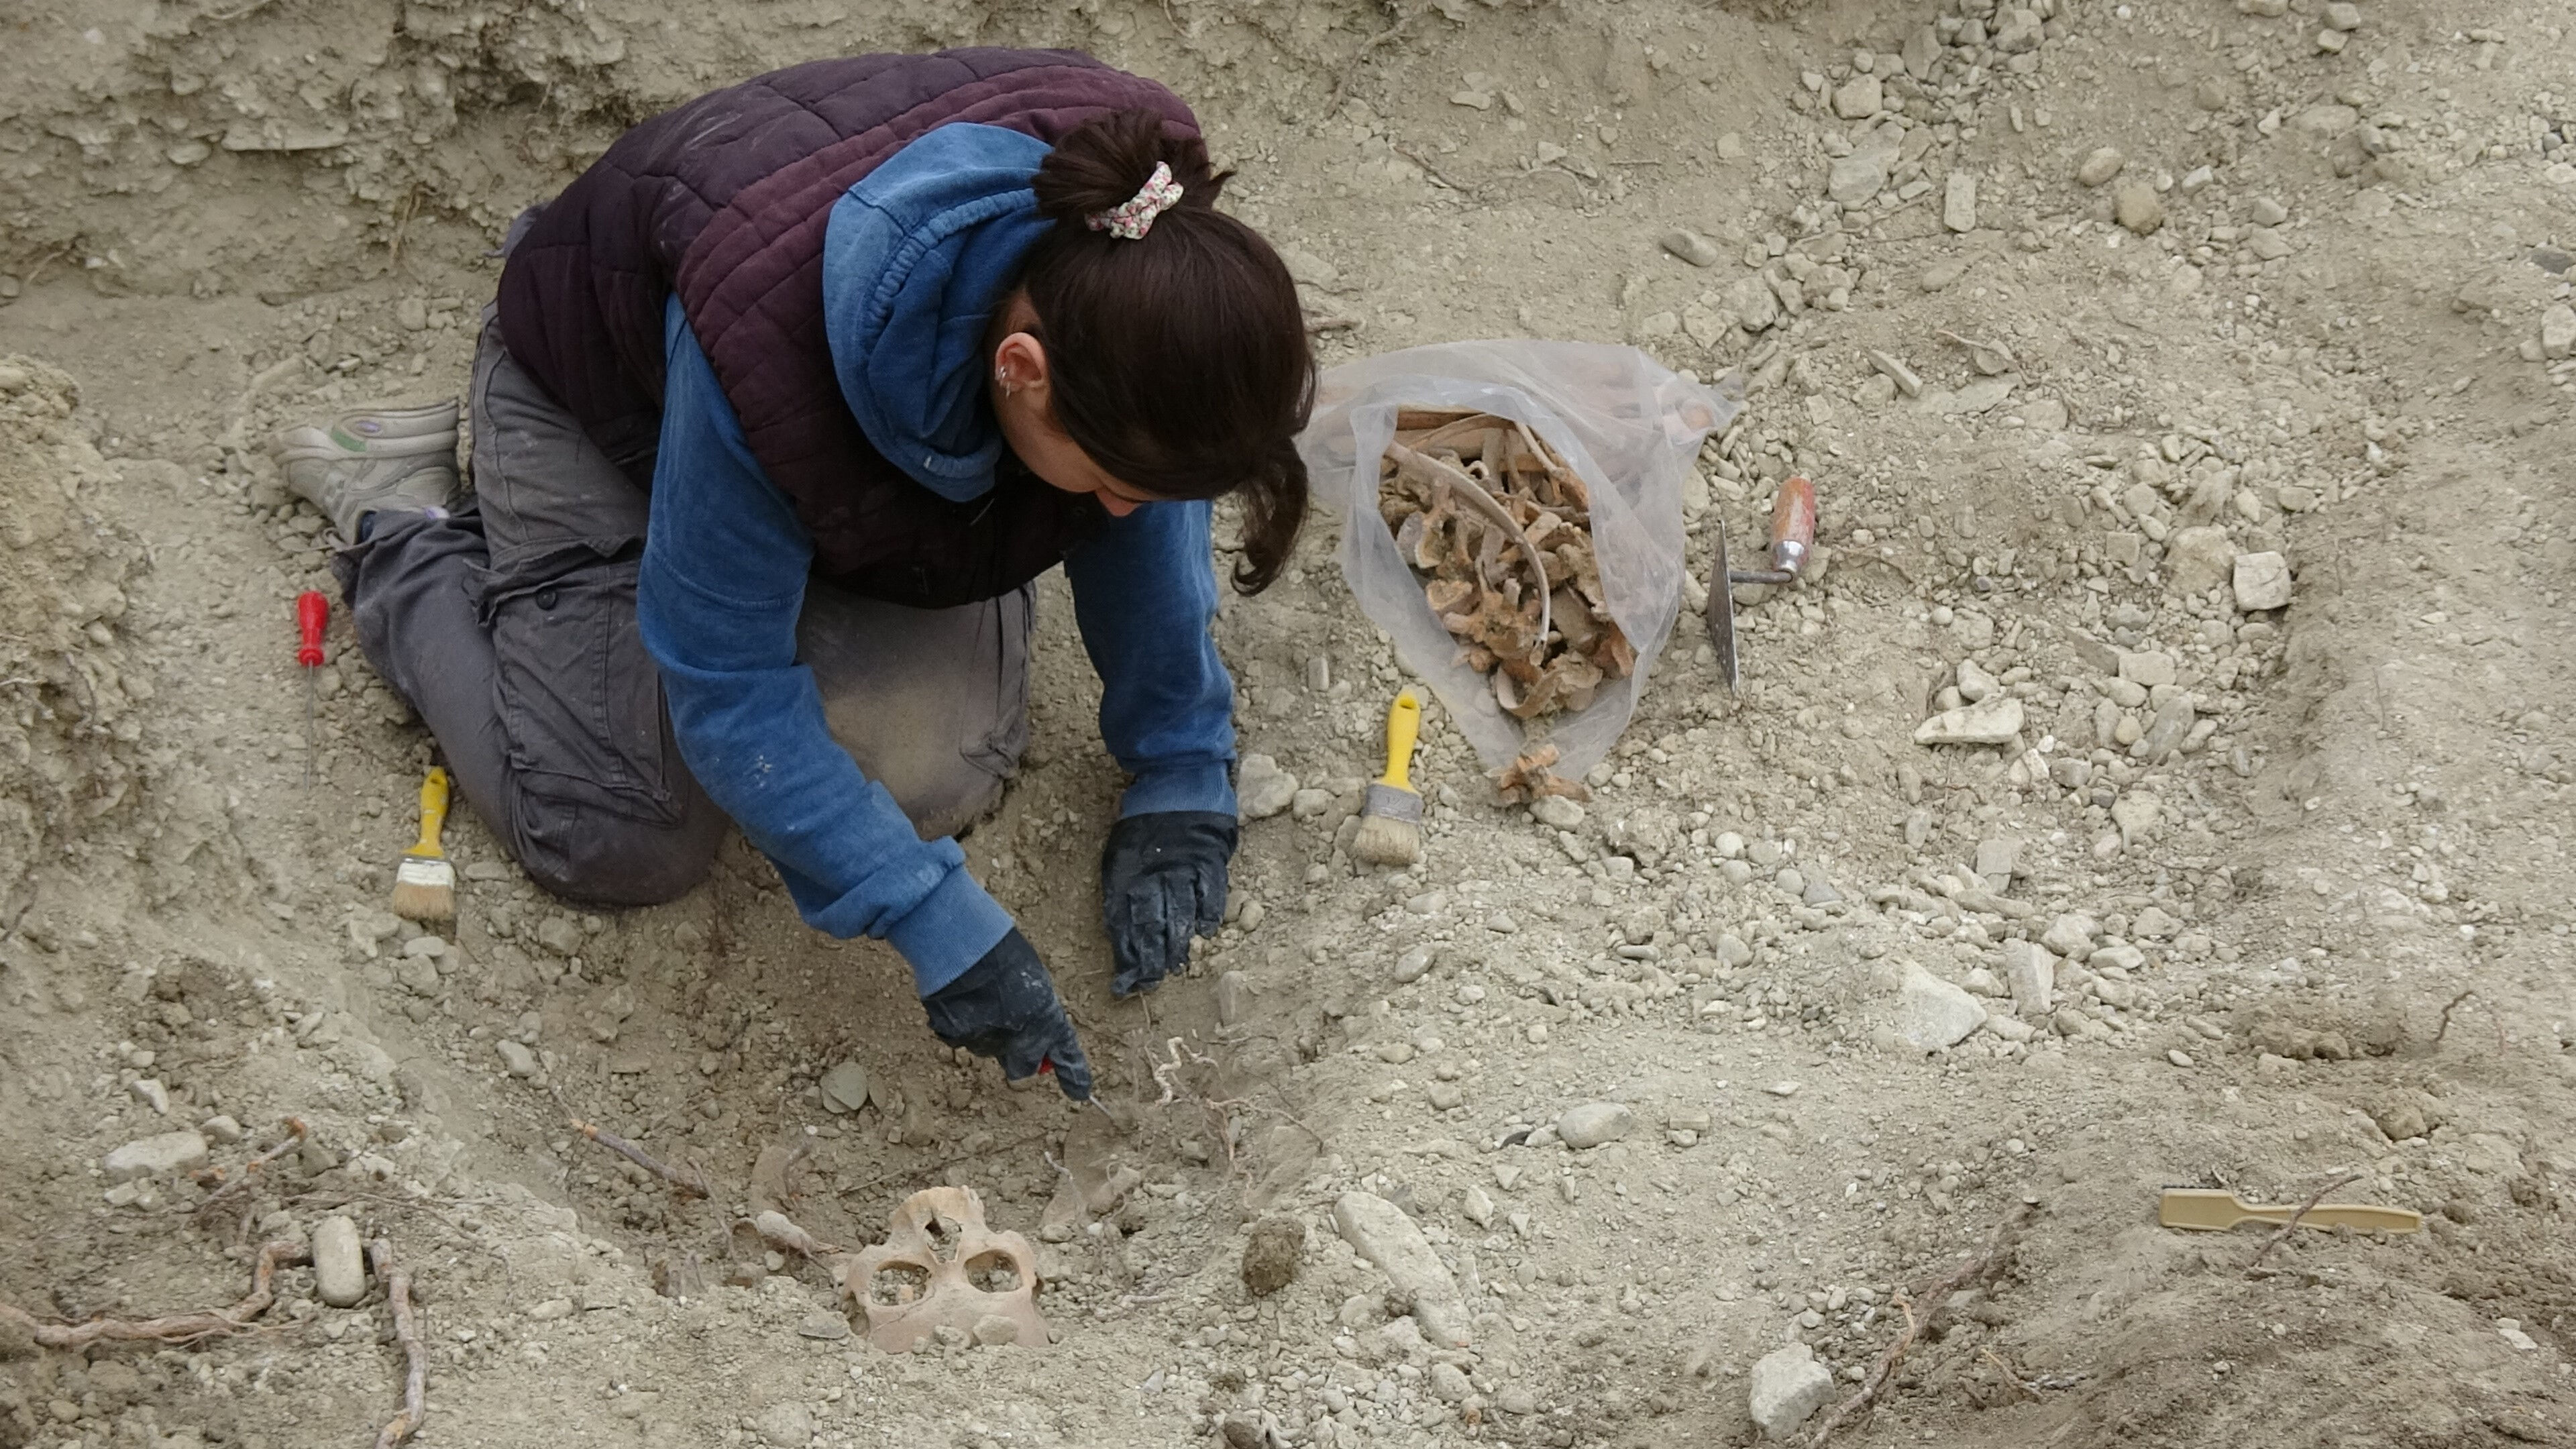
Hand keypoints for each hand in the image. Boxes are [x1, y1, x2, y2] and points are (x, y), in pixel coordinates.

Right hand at [921, 929, 1092, 1099]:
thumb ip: (1038, 1014)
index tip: (1081, 1094)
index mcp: (1047, 1020)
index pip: (1066, 1055)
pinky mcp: (957, 1040)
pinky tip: (962, 1001)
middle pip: (1021, 1070)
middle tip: (1011, 1031)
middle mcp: (1020, 1039)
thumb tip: (1036, 1037)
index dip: (1074, 1076)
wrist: (964, 945)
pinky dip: (963, 1026)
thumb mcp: (1034, 984)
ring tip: (982, 1000)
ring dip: (989, 1036)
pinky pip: (962, 1041)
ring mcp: (987, 1042)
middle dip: (1018, 1058)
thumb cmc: (1004, 956)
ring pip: (990, 1052)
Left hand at [1099, 810, 1237, 996]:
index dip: (1125, 955)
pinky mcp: (1207, 860)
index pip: (1122, 924)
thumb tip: (1121, 933)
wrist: (1175, 781)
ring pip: (1179, 914)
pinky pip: (1210, 893)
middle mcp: (1152, 875)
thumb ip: (1121, 891)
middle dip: (1150, 959)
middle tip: (1150, 984)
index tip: (1124, 984)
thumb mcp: (1119, 854)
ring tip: (1174, 968)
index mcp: (1125, 873)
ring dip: (1177, 944)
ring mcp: (1182, 868)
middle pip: (1151, 925)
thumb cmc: (1142, 823)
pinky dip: (1208, 914)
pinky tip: (1205, 934)